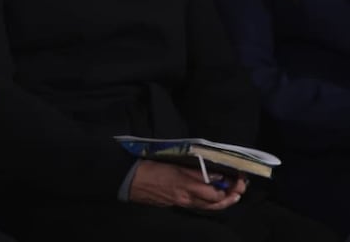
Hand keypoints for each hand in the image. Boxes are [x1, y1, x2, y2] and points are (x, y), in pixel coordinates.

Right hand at [129, 160, 246, 210]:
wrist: (130, 181)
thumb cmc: (150, 168)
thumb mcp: (173, 165)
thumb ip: (195, 171)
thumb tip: (216, 175)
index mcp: (187, 187)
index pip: (217, 192)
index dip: (231, 186)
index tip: (239, 177)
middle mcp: (188, 198)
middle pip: (216, 203)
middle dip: (232, 196)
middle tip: (241, 187)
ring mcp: (182, 202)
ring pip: (209, 206)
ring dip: (223, 200)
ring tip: (233, 193)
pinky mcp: (177, 203)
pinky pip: (198, 205)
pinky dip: (210, 201)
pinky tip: (212, 194)